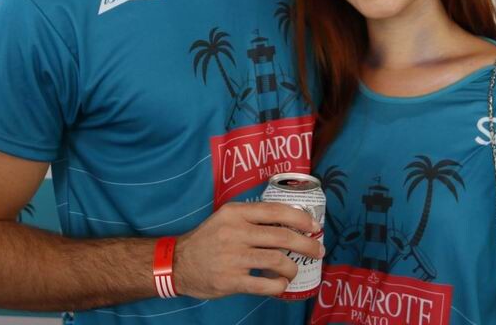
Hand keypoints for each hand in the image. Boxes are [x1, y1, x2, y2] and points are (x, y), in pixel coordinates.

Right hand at [172, 202, 323, 298]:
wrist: (178, 262)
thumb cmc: (208, 238)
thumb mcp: (226, 218)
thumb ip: (252, 217)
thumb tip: (290, 220)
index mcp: (235, 213)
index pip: (275, 211)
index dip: (300, 217)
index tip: (314, 225)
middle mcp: (235, 232)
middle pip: (282, 236)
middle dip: (306, 244)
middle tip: (317, 250)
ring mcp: (233, 257)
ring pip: (278, 261)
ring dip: (293, 267)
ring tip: (294, 270)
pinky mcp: (231, 280)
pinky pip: (265, 284)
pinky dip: (279, 285)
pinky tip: (280, 283)